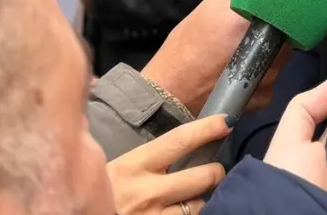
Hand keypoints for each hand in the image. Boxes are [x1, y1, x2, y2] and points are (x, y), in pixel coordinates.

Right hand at [108, 114, 230, 214]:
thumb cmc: (100, 195)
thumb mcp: (115, 170)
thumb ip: (144, 158)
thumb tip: (178, 142)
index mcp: (134, 166)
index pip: (179, 140)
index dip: (207, 128)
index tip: (226, 120)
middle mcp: (148, 192)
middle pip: (202, 176)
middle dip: (215, 172)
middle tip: (214, 171)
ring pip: (199, 205)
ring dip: (203, 200)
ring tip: (195, 198)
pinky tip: (184, 211)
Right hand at [143, 0, 290, 114]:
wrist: (170, 94)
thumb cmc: (186, 47)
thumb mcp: (209, 9)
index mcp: (256, 24)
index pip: (284, 9)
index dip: (281, 8)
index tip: (275, 5)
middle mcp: (269, 51)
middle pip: (286, 35)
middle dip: (274, 32)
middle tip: (255, 32)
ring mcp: (270, 76)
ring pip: (280, 58)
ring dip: (269, 53)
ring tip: (243, 54)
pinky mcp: (265, 97)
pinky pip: (270, 79)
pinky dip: (261, 75)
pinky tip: (241, 73)